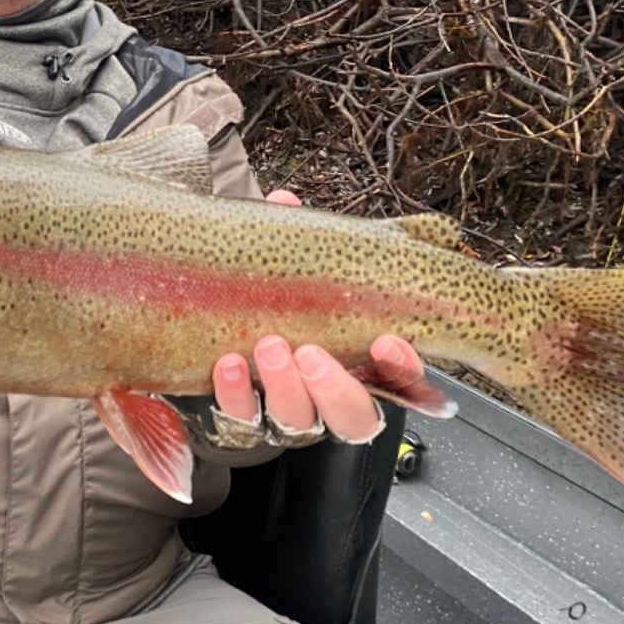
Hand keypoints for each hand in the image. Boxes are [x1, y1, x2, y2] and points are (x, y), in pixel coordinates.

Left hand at [209, 188, 423, 441]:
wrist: (221, 349)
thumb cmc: (276, 307)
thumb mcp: (295, 275)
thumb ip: (296, 245)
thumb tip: (284, 202)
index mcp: (359, 365)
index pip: (399, 380)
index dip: (402, 369)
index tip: (389, 342)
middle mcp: (329, 400)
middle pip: (353, 417)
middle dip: (335, 387)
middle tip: (310, 353)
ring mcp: (289, 414)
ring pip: (300, 421)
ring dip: (285, 387)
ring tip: (269, 347)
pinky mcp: (245, 420)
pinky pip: (243, 418)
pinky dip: (237, 392)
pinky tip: (230, 364)